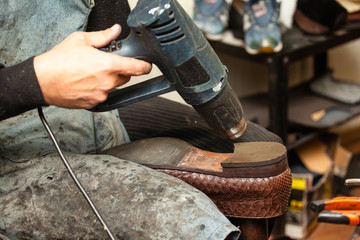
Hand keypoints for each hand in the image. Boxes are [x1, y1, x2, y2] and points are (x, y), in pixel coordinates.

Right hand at [34, 24, 151, 108]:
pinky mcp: (93, 103)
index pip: (137, 68)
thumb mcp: (81, 40)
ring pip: (113, 87)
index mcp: (108, 65)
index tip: (146, 66)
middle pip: (125, 77)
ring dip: (107, 80)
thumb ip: (103, 36)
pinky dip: (98, 89)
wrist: (42, 80)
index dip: (145, 67)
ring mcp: (101, 95)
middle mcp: (108, 82)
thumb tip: (115, 31)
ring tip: (89, 73)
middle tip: (104, 64)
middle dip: (119, 71)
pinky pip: (102, 96)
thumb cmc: (59, 61)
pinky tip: (84, 83)